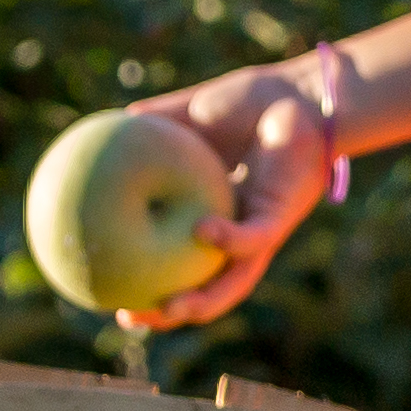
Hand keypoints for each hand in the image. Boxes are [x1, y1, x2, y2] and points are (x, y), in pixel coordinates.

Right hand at [125, 60, 343, 333]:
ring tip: (167, 308)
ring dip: (202, 302)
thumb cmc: (249, 105)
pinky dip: (228, 238)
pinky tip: (201, 231)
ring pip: (234, 282)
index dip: (146, 283)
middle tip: (129, 318)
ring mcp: (261, 229)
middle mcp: (236, 232)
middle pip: (203, 290)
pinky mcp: (282, 215)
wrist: (300, 92)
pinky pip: (253, 236)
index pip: (178, 265)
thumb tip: (112, 125)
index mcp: (212, 217)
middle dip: (168, 312)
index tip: (109, 292)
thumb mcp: (191, 116)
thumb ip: (154, 123)